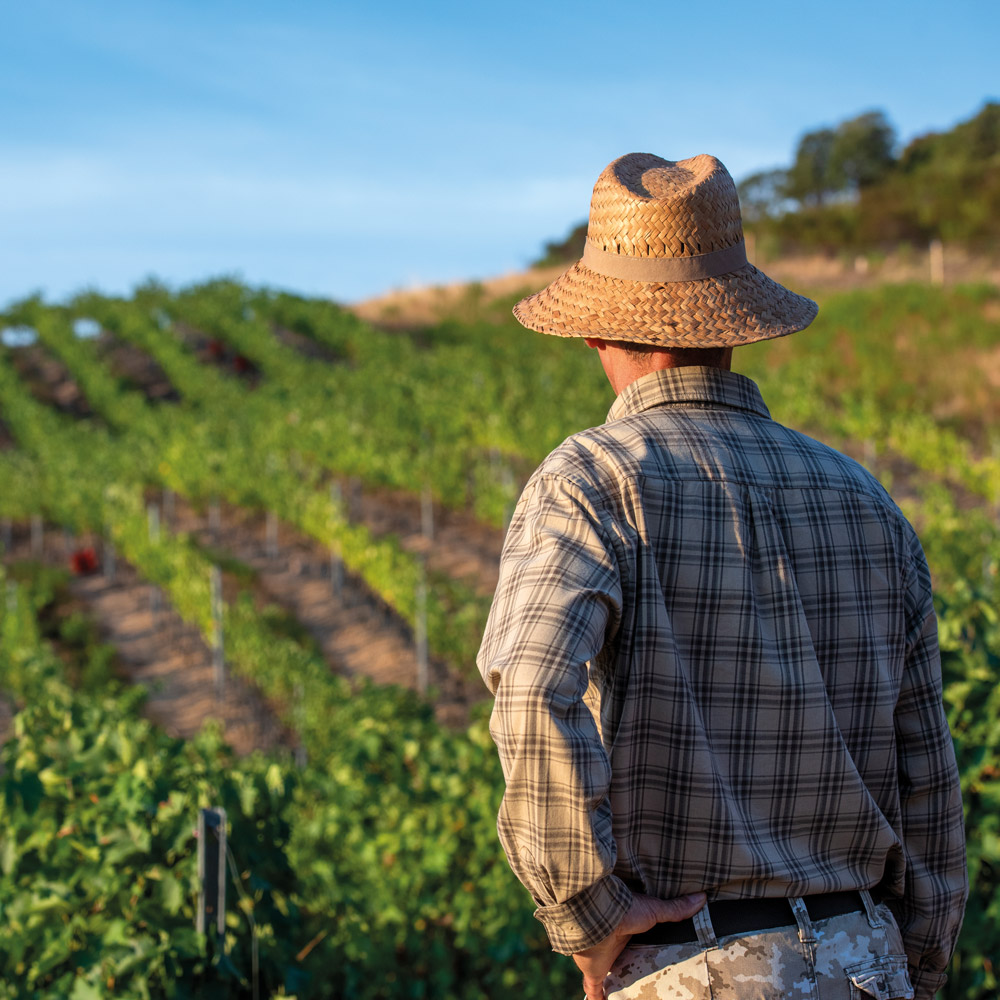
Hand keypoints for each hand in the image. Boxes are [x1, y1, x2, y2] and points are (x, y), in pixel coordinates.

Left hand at [572, 892, 705, 999]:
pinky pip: (595, 991)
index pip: (638, 940)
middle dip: (630, 968)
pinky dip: (598, 999)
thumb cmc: (625, 909)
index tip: (651, 952)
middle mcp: (615, 945)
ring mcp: (604, 960)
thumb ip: (676, 909)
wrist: (597, 916)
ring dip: (616, 983)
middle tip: (645, 979)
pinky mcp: (594, 972)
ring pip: (611, 976)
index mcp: (630, 929)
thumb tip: (702, 897)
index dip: (642, 946)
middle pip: (624, 961)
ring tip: (628, 994)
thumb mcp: (655, 909)